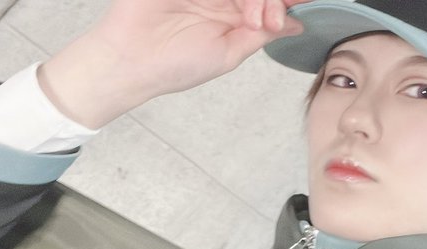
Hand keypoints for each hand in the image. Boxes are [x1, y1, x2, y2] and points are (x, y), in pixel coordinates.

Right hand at [40, 0, 310, 128]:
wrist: (131, 60)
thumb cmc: (174, 65)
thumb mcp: (228, 54)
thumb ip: (261, 35)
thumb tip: (296, 24)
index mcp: (234, 14)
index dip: (285, 1)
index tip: (295, 7)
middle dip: (270, 0)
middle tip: (262, 19)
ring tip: (248, 16)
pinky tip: (235, 4)